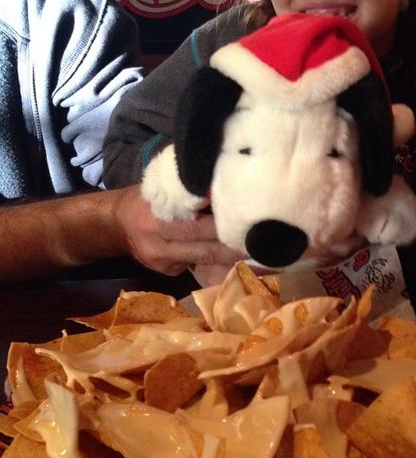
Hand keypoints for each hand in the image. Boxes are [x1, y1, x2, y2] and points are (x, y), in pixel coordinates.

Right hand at [113, 186, 243, 278]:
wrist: (115, 224)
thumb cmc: (145, 199)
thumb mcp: (162, 188)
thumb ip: (189, 190)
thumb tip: (223, 186)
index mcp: (156, 219)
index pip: (196, 227)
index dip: (222, 225)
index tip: (245, 219)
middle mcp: (158, 244)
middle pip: (204, 249)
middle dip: (232, 245)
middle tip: (258, 239)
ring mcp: (162, 262)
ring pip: (203, 261)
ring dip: (229, 256)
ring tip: (252, 249)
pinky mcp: (165, 272)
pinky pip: (195, 266)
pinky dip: (214, 262)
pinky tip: (231, 256)